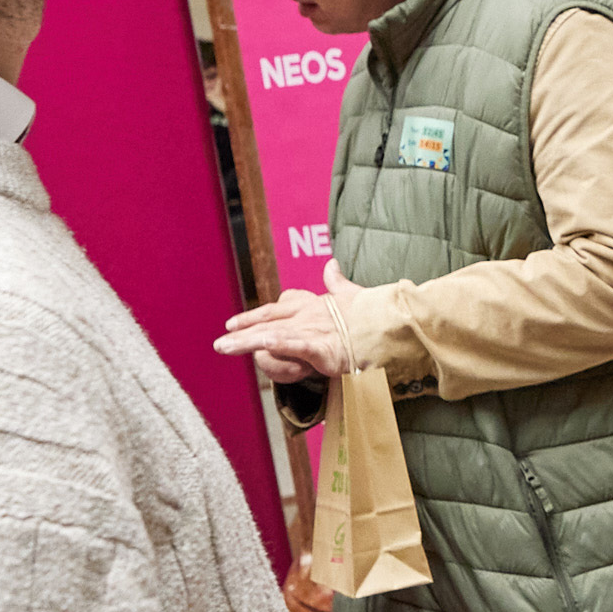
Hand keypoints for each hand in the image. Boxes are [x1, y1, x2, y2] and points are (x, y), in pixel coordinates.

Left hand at [215, 261, 361, 385]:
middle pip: (267, 322)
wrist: (393, 322)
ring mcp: (315, 331)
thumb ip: (337, 281)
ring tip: (224, 347)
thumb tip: (332, 263)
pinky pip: (297, 346)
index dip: (252, 316)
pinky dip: (280, 346)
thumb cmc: (373, 311)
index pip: (275, 309)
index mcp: (313, 305)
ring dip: (247, 342)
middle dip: (241, 331)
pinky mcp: (325, 348)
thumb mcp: (351, 293)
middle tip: (219, 343)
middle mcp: (309, 316)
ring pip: (273, 335)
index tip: (231, 324)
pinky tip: (262, 346)